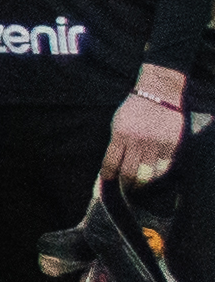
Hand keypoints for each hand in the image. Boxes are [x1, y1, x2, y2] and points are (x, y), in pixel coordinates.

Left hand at [111, 72, 187, 189]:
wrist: (159, 92)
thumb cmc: (134, 108)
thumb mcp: (118, 123)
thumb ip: (116, 143)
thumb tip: (111, 166)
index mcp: (120, 135)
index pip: (110, 163)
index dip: (108, 177)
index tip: (108, 183)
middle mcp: (138, 141)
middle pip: (130, 173)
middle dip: (126, 185)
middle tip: (127, 189)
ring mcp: (156, 143)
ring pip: (148, 174)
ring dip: (143, 183)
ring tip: (140, 185)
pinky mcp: (172, 145)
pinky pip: (165, 167)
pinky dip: (159, 175)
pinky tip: (155, 176)